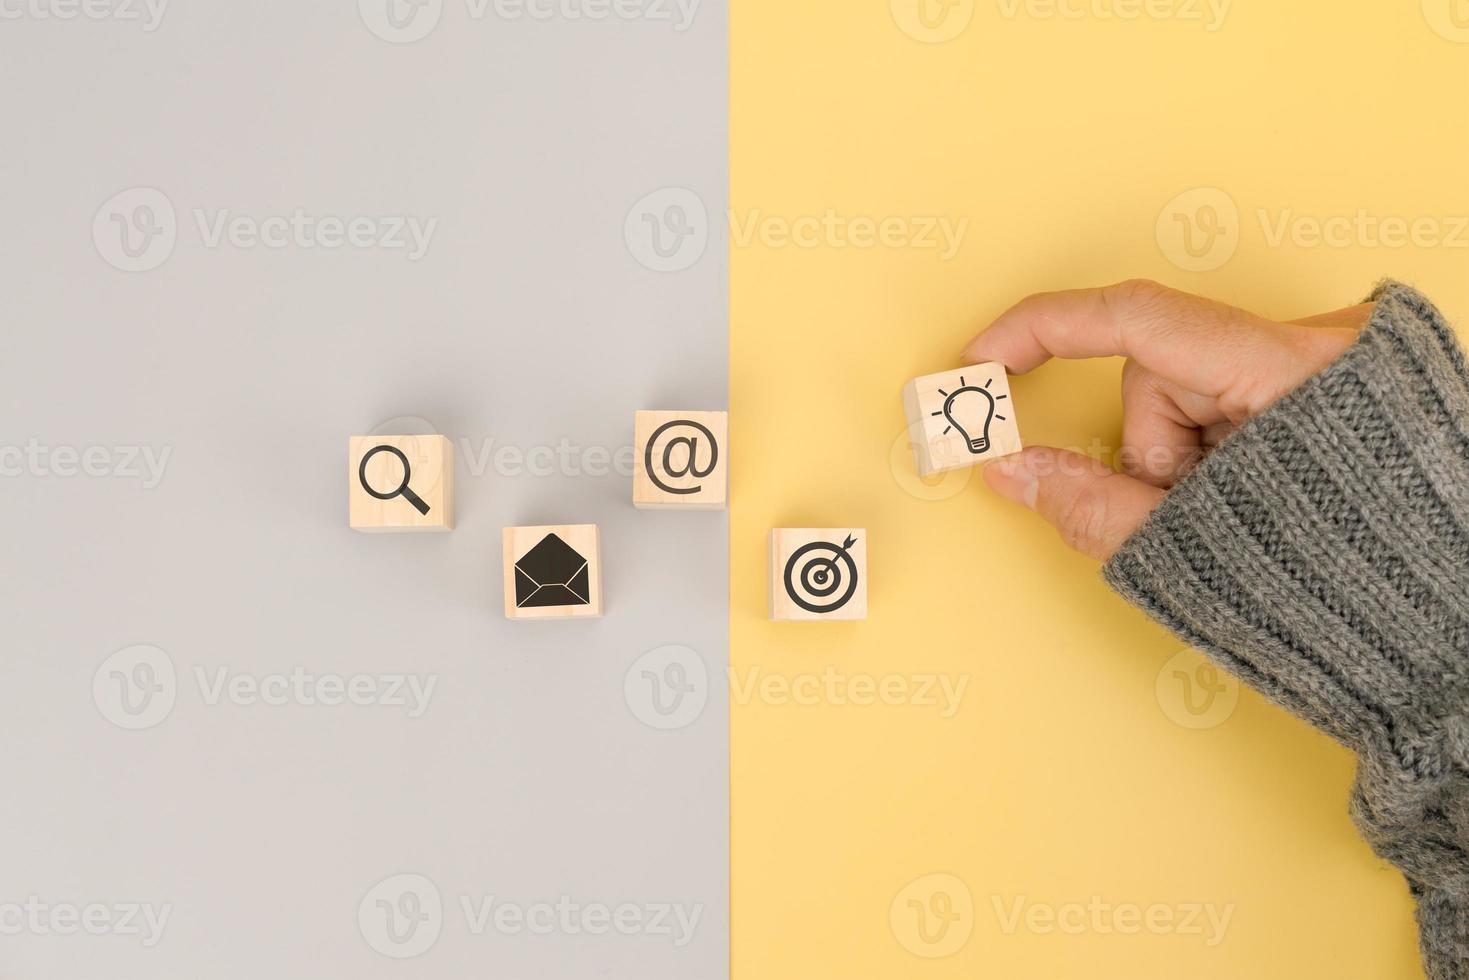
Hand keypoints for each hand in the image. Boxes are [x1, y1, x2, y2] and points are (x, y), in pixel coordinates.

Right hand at [962, 279, 1371, 560]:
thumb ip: (1090, 505)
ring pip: (1200, 389)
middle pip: (1168, 370)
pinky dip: (1225, 452)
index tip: (983, 357)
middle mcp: (1325, 346)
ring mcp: (1339, 363)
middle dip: (1154, 448)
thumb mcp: (1200, 554)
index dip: (1042, 329)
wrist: (1461, 638)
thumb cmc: (1355, 596)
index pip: (1138, 318)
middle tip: (1195, 513)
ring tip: (1246, 517)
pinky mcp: (1346, 383)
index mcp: (1296, 374)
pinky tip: (1263, 499)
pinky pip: (1241, 397)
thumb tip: (1009, 469)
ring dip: (1191, 458)